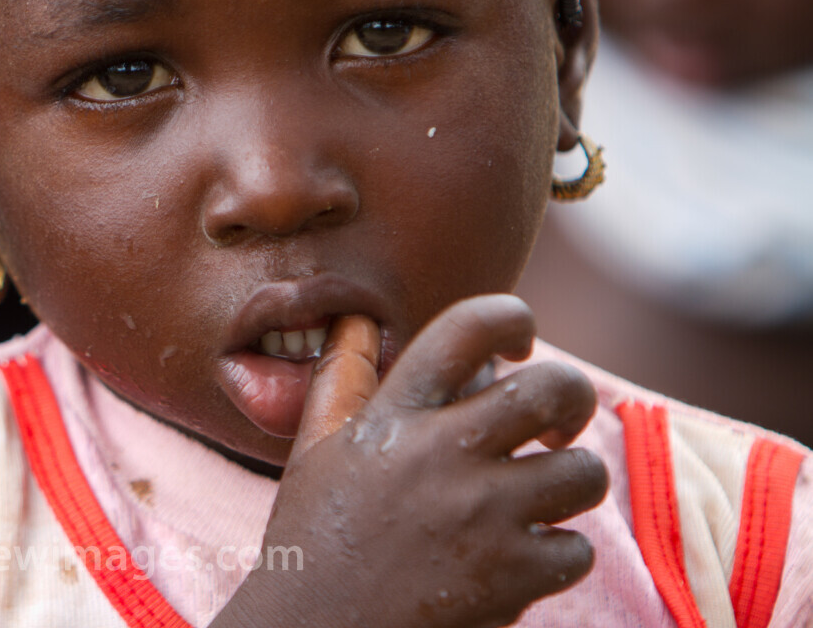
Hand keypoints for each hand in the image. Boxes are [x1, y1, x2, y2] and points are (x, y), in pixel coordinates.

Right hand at [214, 296, 607, 627]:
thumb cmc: (313, 539)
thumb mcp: (315, 449)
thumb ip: (342, 379)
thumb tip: (356, 320)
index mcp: (395, 415)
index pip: (468, 328)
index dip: (511, 318)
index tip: (519, 344)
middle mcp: (443, 454)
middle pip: (553, 390)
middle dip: (572, 398)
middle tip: (556, 425)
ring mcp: (483, 516)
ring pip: (582, 474)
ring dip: (571, 484)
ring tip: (541, 498)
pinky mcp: (511, 577)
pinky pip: (576, 549)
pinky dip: (558, 556)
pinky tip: (520, 559)